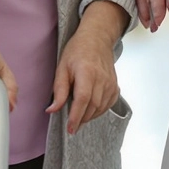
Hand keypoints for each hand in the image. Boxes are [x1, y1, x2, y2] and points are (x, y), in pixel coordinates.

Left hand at [49, 6, 124, 135]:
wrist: (97, 39)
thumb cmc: (77, 51)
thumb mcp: (62, 67)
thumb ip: (59, 90)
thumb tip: (52, 110)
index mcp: (87, 72)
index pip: (83, 99)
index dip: (76, 116)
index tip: (70, 129)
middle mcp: (102, 79)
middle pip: (92, 107)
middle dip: (81, 119)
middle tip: (71, 125)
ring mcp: (111, 83)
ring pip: (100, 108)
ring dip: (89, 117)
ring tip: (78, 117)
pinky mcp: (115, 86)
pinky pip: (107, 105)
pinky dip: (98, 111)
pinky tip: (89, 109)